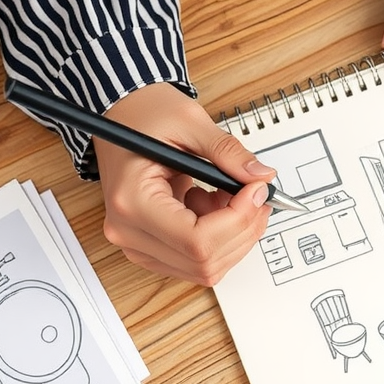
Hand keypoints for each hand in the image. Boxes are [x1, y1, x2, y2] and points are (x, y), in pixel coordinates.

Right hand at [95, 83, 273, 285]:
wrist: (121, 116)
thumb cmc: (144, 115)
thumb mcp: (189, 122)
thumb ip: (228, 153)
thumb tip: (261, 178)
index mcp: (132, 201)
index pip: (197, 240)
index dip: (238, 220)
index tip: (256, 191)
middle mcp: (127, 231)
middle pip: (204, 262)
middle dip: (243, 229)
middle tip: (256, 193)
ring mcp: (136, 243)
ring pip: (204, 268)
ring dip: (233, 235)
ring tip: (230, 195)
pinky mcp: (149, 245)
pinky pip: (196, 260)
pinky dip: (219, 237)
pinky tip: (214, 203)